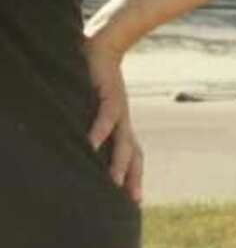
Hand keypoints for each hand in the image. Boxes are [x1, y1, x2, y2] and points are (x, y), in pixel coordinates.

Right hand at [83, 36, 143, 202]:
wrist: (105, 47)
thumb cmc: (99, 79)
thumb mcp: (98, 105)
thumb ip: (95, 123)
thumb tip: (86, 142)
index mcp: (122, 125)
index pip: (133, 156)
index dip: (135, 177)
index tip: (135, 200)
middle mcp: (124, 122)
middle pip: (133, 155)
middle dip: (133, 177)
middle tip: (132, 200)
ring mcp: (119, 110)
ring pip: (122, 141)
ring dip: (119, 162)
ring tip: (113, 181)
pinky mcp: (110, 95)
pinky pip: (106, 116)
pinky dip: (99, 130)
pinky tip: (91, 144)